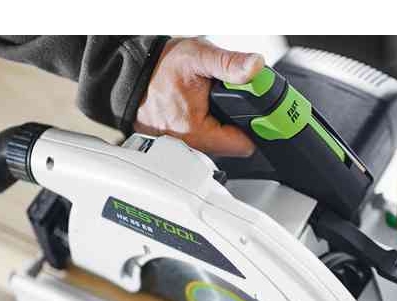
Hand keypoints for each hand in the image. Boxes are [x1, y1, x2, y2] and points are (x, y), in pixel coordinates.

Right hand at [135, 37, 263, 156]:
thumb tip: (255, 67)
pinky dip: (214, 127)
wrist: (134, 73)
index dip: (257, 128)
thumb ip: (230, 64)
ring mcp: (187, 147)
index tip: (261, 114)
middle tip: (239, 102)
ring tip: (223, 104)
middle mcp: (191, 146)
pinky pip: (208, 142)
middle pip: (234, 147)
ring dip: (228, 126)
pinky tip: (210, 111)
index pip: (243, 146)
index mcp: (197, 132)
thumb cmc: (161, 67)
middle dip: (242, 125)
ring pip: (221, 145)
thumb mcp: (199, 57)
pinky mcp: (184, 145)